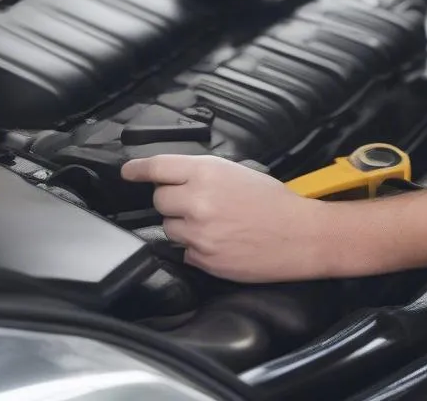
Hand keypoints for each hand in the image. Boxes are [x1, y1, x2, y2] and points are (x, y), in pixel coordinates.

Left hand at [121, 154, 333, 281]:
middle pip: (159, 200)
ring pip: (169, 227)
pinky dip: (197, 247)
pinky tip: (221, 242)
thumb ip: (203, 175)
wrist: (300, 235)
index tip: (127, 172)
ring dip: (183, 226)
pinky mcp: (203, 259)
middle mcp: (198, 200)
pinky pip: (185, 251)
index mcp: (207, 172)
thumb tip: (175, 181)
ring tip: (215, 224)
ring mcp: (198, 232)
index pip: (158, 167)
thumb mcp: (237, 172)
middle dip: (172, 201)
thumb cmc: (274, 201)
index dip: (138, 169)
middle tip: (196, 203)